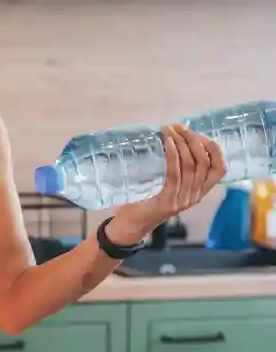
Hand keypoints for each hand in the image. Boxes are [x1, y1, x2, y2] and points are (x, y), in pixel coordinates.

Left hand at [109, 124, 227, 243]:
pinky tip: (167, 143)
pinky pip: (175, 174)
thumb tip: (171, 138)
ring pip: (191, 166)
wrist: (131, 225)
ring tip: (170, 130)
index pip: (219, 168)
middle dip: (193, 139)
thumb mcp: (166, 183)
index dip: (213, 148)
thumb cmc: (145, 199)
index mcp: (199, 191)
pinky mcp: (169, 201)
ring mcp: (183, 200)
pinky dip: (173, 155)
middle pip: (204, 162)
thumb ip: (174, 168)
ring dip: (181, 143)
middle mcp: (195, 196)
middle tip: (179, 126)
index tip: (198, 133)